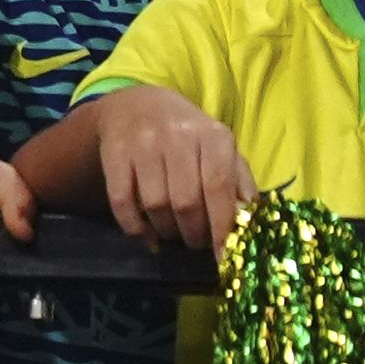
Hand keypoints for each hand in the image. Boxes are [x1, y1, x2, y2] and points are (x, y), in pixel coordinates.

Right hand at [92, 83, 254, 252]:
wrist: (138, 105)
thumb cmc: (189, 135)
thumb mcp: (220, 149)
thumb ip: (238, 182)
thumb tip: (249, 222)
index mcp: (213, 136)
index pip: (219, 187)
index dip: (221, 227)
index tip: (224, 258)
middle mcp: (178, 136)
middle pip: (186, 201)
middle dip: (193, 233)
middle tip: (195, 242)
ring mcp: (143, 144)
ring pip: (155, 204)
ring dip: (166, 231)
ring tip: (173, 234)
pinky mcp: (115, 153)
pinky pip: (122, 201)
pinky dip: (135, 227)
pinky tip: (146, 235)